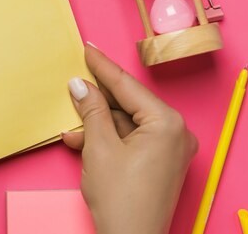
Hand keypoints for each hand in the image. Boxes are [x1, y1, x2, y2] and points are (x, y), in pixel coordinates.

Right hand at [62, 44, 197, 233]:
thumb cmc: (120, 199)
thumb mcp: (99, 147)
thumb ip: (91, 110)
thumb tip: (81, 85)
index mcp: (167, 123)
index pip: (128, 86)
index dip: (103, 66)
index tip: (88, 48)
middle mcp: (175, 133)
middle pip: (128, 104)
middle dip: (97, 101)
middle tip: (75, 84)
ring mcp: (169, 149)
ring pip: (126, 123)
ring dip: (97, 125)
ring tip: (71, 128)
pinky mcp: (160, 162)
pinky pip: (131, 139)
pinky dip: (107, 140)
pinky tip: (81, 142)